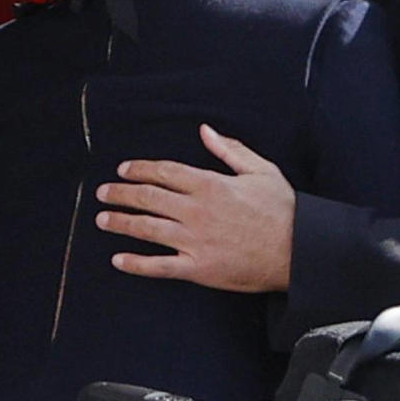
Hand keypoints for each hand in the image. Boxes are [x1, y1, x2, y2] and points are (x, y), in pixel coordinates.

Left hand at [94, 124, 295, 291]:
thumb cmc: (282, 209)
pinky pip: (159, 267)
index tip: (124, 169)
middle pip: (148, 197)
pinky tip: (118, 260)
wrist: (298, 250)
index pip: (164, 172)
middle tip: (103, 192)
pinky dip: (136, 264)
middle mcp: (196, 211)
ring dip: (121, 222)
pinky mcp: (198, 269)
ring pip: (147, 229)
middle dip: (121, 193)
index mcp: (209, 184)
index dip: (140, 169)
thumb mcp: (260, 169)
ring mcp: (194, 241)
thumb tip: (205, 131)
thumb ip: (229, 150)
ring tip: (102, 219)